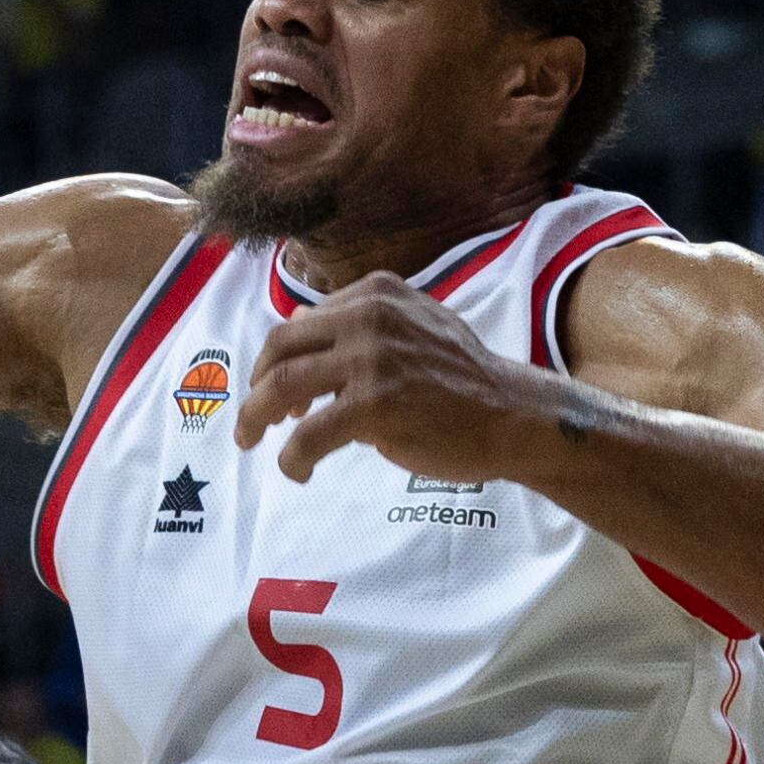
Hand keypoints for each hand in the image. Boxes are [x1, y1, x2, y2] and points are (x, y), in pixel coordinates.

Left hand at [233, 274, 566, 484]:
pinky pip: (309, 434)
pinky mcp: (375, 406)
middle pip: (281, 347)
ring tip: (255, 443)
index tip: (278, 392)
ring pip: (284, 387)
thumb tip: (298, 324)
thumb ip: (360, 323)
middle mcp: (369, 317)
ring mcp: (372, 360)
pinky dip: (292, 456)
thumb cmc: (465, 378)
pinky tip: (298, 470)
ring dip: (257, 419)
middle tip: (250, 422)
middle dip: (255, 387)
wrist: (513, 414)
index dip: (278, 360)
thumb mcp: (414, 326)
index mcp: (376, 294)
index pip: (302, 322)